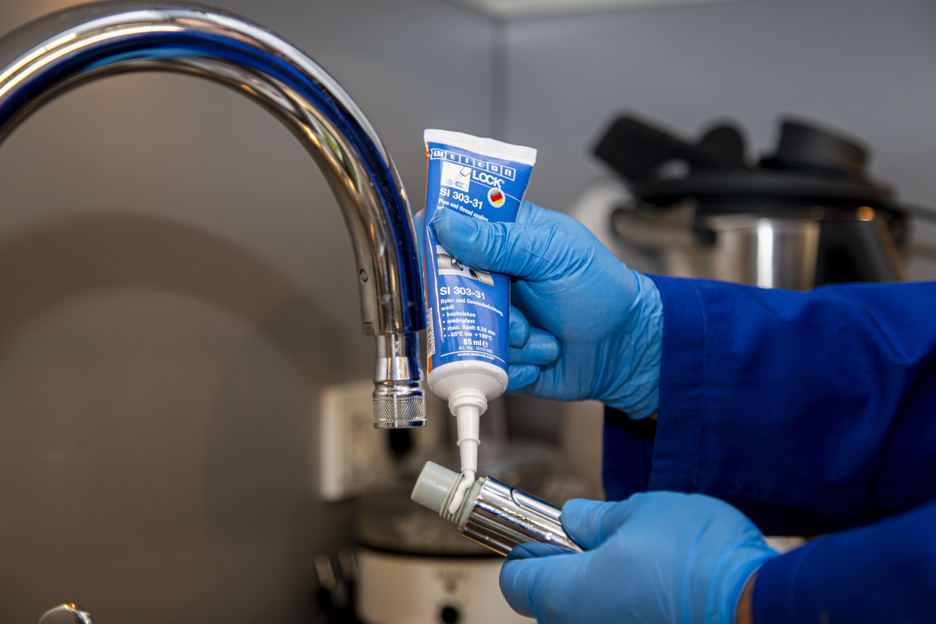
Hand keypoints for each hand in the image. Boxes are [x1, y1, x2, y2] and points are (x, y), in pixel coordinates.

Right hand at [424, 201, 662, 416]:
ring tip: (541, 335)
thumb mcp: (556, 254)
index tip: (443, 257)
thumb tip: (447, 223)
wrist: (626, 350)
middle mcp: (491, 277)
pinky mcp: (495, 355)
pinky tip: (541, 355)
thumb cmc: (602, 292)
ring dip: (506, 339)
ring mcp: (492, 317)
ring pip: (466, 329)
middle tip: (513, 307)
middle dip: (482, 305)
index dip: (437, 240)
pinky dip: (513, 366)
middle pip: (448, 286)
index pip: (452, 226)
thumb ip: (501, 240)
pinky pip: (481, 364)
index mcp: (504, 237)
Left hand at [499, 492, 776, 623]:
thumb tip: (578, 520)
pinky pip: (620, 623)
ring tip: (638, 566)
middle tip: (599, 545)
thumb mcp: (642, 512)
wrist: (761, 607)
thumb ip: (596, 518)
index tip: (540, 537)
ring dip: (601, 594)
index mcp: (567, 593)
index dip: (525, 552)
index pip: (515, 579)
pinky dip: (630, 610)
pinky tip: (659, 591)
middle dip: (568, 572)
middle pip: (549, 603)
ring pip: (588, 617)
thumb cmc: (703, 563)